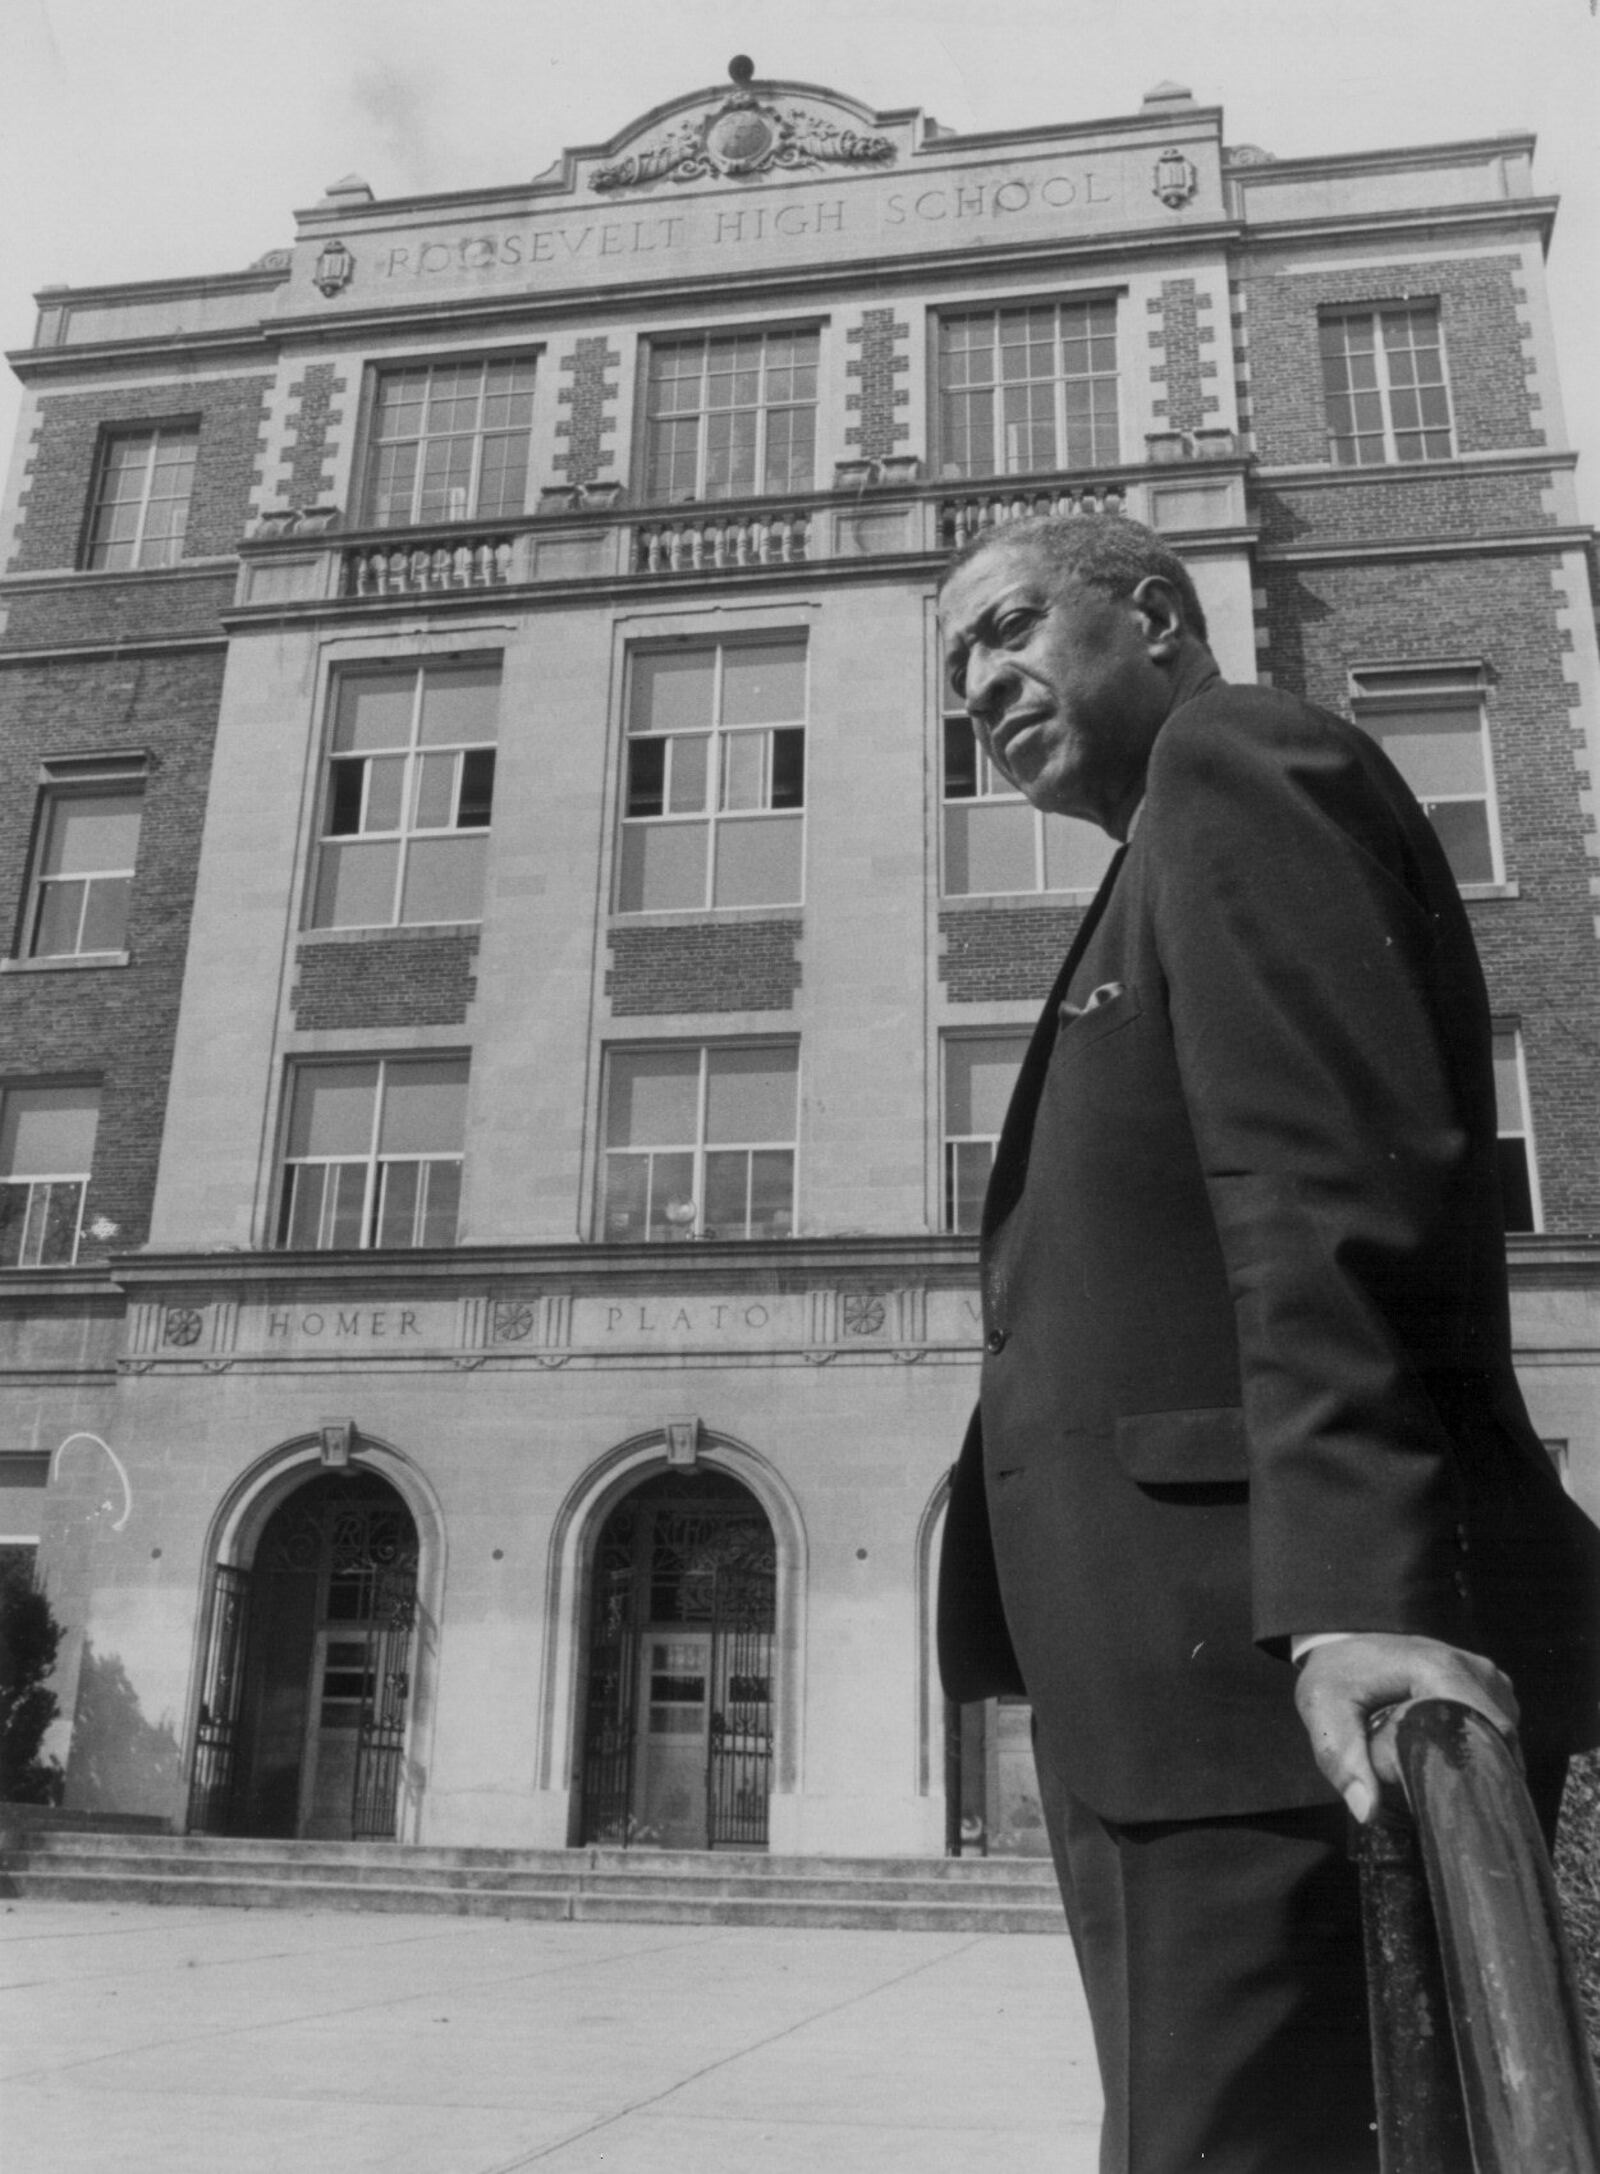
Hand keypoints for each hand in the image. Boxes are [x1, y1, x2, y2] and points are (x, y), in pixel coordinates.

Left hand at [1293, 1633, 1519, 1823]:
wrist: (1344, 1645)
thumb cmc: (1336, 1676)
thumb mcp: (1323, 1710)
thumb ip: (1342, 1758)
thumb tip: (1368, 1810)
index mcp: (1437, 1668)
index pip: (1482, 1728)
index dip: (1474, 1770)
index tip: (1456, 1801)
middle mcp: (1471, 1666)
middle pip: (1496, 1737)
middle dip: (1477, 1771)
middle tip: (1448, 1800)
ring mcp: (1485, 1675)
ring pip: (1501, 1736)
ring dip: (1480, 1760)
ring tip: (1446, 1778)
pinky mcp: (1488, 1685)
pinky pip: (1498, 1727)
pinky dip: (1482, 1747)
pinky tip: (1454, 1760)